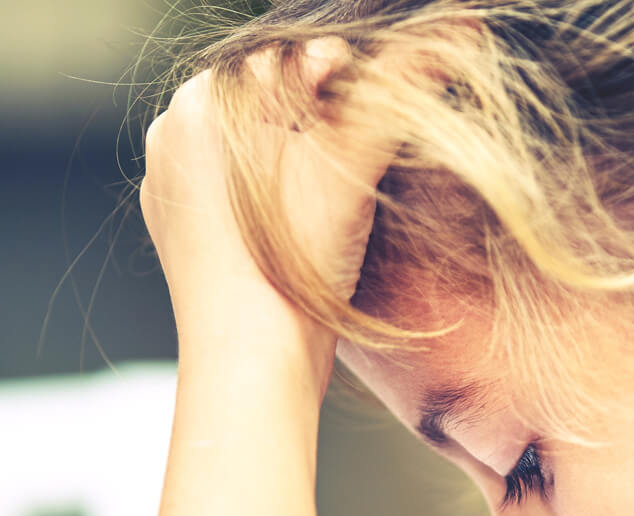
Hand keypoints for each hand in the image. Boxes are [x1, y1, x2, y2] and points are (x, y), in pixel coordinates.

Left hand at [140, 37, 401, 385]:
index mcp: (199, 102)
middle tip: (358, 161)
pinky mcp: (185, 236)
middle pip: (267, 104)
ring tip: (334, 201)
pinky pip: (236, 194)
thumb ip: (405, 85)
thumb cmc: (293, 262)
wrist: (253, 364)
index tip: (371, 120)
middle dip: (320, 120)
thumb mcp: (356, 161)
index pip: (287, 60)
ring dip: (301, 159)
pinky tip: (305, 229)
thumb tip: (461, 27)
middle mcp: (172, 138)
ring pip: (253, 149)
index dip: (342, 84)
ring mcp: (173, 191)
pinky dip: (274, 200)